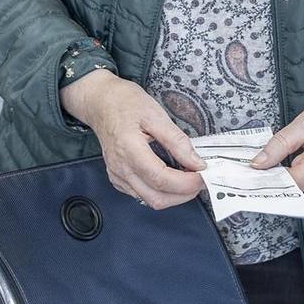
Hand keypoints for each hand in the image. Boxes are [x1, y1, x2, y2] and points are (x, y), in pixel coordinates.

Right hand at [61, 71, 205, 208]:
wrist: (101, 103)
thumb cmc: (125, 103)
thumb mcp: (156, 114)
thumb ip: (177, 141)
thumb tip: (196, 162)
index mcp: (129, 149)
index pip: (161, 178)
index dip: (186, 182)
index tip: (202, 175)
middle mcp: (121, 168)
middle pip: (156, 198)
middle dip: (183, 195)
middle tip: (199, 180)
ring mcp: (117, 175)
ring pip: (149, 200)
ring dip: (173, 196)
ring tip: (187, 178)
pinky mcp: (117, 178)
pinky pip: (141, 195)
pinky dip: (160, 192)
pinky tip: (170, 178)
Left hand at [249, 88, 303, 194]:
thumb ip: (280, 145)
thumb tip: (257, 164)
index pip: (292, 181)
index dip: (267, 180)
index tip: (246, 174)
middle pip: (290, 186)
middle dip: (268, 177)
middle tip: (245, 166)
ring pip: (293, 186)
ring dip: (276, 175)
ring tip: (262, 161)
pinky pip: (300, 182)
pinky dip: (286, 174)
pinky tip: (277, 163)